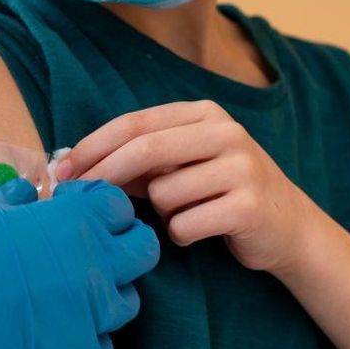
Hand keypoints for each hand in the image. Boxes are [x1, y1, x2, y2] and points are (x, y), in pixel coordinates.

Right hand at [0, 178, 157, 348]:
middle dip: (122, 247)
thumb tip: (32, 194)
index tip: (76, 215)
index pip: (119, 206)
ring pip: (125, 303)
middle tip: (89, 254)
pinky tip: (55, 334)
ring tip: (68, 298)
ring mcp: (90, 315)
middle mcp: (93, 264)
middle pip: (143, 251)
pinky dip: (85, 342)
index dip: (99, 208)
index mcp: (73, 219)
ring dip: (104, 296)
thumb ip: (19, 197)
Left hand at [57, 100, 315, 273]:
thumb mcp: (183, 164)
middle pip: (145, 150)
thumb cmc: (219, 191)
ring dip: (160, 213)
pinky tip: (200, 231)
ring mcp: (241, 168)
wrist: (287, 226)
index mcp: (205, 113)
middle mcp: (226, 133)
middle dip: (104, 174)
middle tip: (76, 196)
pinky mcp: (248, 206)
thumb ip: (139, 158)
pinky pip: (185, 225)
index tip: (61, 168)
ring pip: (164, 194)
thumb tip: (74, 164)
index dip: (93, 145)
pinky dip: (181, 235)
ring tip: (184, 214)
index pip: (135, 123)